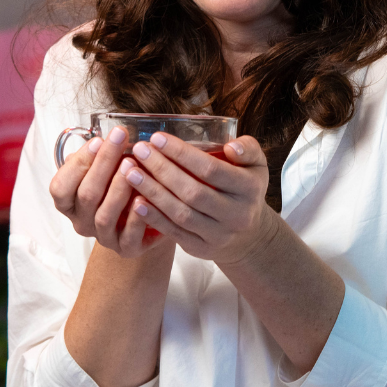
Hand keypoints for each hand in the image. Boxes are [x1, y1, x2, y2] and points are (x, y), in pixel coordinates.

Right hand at [48, 126, 171, 256]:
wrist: (149, 215)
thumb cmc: (122, 184)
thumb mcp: (106, 168)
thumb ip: (98, 155)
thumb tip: (105, 136)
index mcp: (70, 203)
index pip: (60, 187)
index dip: (77, 164)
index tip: (98, 140)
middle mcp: (82, 222)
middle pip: (86, 195)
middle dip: (103, 163)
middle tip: (120, 138)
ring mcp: (104, 237)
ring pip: (104, 215)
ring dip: (118, 187)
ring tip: (132, 164)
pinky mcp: (127, 248)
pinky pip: (129, 236)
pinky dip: (137, 216)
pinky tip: (145, 197)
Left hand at [116, 133, 277, 266]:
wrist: (249, 234)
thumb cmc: (246, 189)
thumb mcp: (256, 165)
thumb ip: (247, 149)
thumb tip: (230, 147)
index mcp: (249, 188)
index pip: (212, 169)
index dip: (183, 154)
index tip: (157, 138)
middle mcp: (236, 214)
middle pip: (193, 192)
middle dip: (162, 169)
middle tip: (139, 150)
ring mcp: (219, 235)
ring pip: (181, 213)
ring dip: (153, 192)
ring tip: (130, 172)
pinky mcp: (202, 249)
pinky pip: (175, 232)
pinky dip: (154, 217)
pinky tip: (135, 201)